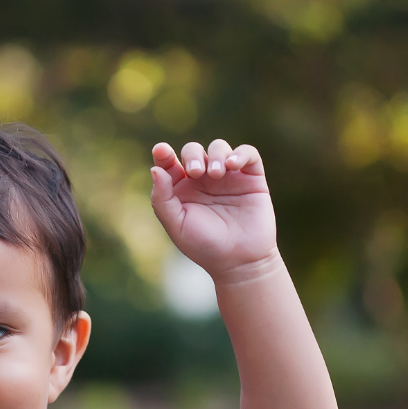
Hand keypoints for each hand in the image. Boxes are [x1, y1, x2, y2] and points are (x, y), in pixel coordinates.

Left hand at [149, 139, 278, 281]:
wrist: (239, 261)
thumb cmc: (204, 245)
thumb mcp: (176, 225)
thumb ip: (162, 198)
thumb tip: (155, 169)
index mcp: (181, 189)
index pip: (169, 163)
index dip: (163, 153)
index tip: (161, 151)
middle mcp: (203, 180)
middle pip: (193, 150)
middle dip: (192, 155)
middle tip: (196, 173)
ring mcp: (228, 177)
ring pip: (219, 147)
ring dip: (215, 154)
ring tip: (216, 174)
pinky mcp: (252, 178)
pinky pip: (248, 154)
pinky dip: (240, 154)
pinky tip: (232, 165)